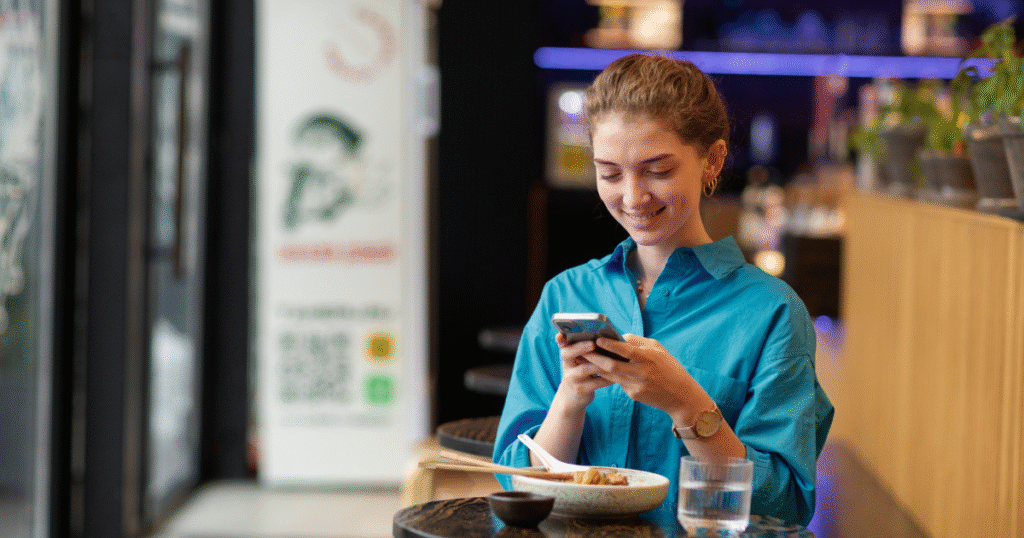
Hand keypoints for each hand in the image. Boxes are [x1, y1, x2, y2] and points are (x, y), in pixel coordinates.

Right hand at [554, 332, 613, 409]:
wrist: (572, 396)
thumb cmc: (580, 373)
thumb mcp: (578, 361)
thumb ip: (585, 350)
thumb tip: (604, 336)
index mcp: (567, 356)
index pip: (562, 344)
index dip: (560, 339)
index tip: (562, 334)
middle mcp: (567, 366)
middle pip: (567, 354)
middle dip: (580, 347)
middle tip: (593, 343)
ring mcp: (572, 378)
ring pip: (584, 369)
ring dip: (598, 363)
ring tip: (612, 358)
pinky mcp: (581, 390)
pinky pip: (595, 383)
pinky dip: (607, 378)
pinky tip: (617, 374)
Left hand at [584, 334, 710, 420]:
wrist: (681, 397)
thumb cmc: (670, 368)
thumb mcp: (659, 350)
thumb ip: (638, 342)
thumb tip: (619, 337)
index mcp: (649, 358)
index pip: (626, 350)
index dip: (610, 344)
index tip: (596, 338)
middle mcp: (641, 373)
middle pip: (612, 366)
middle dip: (595, 358)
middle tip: (581, 350)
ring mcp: (636, 386)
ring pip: (610, 375)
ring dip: (596, 366)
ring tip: (584, 358)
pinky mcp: (633, 395)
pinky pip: (618, 382)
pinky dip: (610, 375)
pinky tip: (599, 369)